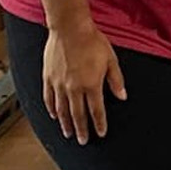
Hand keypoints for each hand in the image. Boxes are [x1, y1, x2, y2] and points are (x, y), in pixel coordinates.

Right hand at [41, 21, 124, 143]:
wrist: (70, 28)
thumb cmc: (92, 41)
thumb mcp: (111, 60)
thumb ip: (116, 80)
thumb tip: (122, 96)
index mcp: (91, 85)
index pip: (96, 111)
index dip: (99, 124)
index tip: (101, 133)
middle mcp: (74, 88)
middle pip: (78, 115)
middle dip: (81, 130)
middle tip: (83, 141)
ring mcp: (59, 84)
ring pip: (62, 110)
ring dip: (65, 124)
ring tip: (68, 134)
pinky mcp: (48, 77)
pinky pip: (48, 98)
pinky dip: (51, 109)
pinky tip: (54, 116)